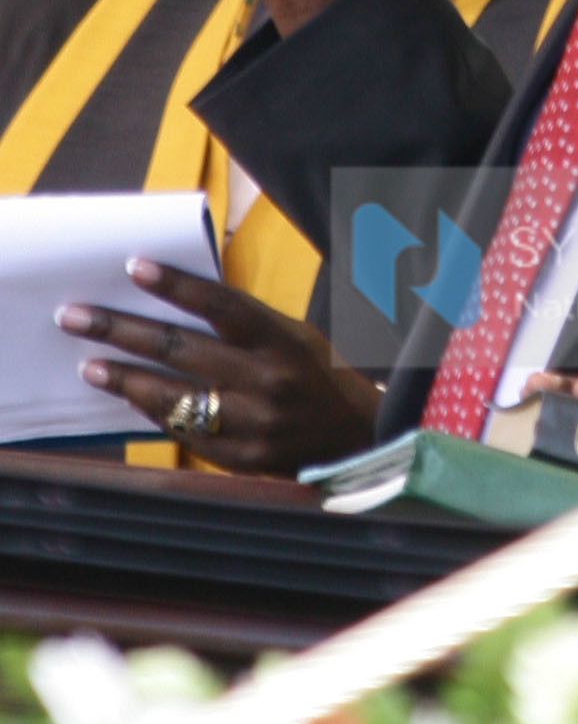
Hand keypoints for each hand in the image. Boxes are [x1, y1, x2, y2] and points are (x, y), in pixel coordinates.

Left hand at [58, 258, 381, 475]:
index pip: (221, 306)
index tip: (133, 266)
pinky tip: (128, 396)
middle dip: (120, 330)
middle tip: (75, 316)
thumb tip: (181, 303)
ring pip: (173, 397)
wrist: (357, 439)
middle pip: (180, 350)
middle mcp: (267, 381)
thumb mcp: (295, 337)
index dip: (176, 285)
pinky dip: (152, 412)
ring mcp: (253, 423)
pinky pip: (184, 432)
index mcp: (283, 342)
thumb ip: (246, 325)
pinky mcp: (241, 457)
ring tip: (89, 364)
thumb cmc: (320, 376)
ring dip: (124, 378)